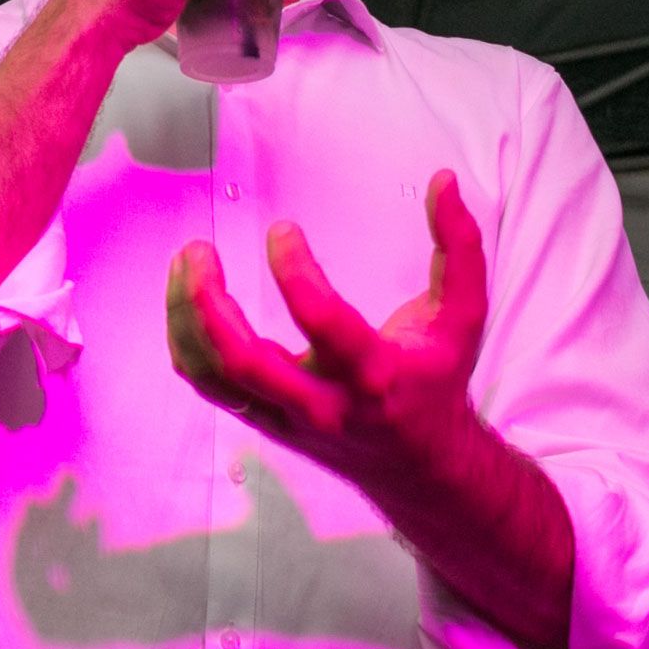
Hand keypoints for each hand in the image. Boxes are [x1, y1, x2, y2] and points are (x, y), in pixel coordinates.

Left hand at [166, 169, 485, 488]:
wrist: (419, 466)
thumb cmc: (435, 383)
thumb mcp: (462, 317)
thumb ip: (459, 248)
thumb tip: (444, 182)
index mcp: (372, 374)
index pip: (324, 323)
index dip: (295, 273)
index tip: (282, 231)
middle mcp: (321, 402)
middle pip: (243, 361)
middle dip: (208, 303)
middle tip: (199, 250)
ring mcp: (283, 416)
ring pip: (213, 373)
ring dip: (185, 315)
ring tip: (186, 262)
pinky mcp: (260, 419)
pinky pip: (206, 383)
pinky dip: (185, 339)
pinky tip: (186, 299)